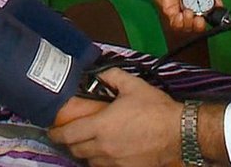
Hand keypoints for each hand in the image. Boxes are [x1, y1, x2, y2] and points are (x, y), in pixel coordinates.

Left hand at [49, 69, 182, 166]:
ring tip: (90, 142)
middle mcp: (103, 148)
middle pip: (76, 150)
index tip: (52, 131)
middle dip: (71, 142)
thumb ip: (111, 76)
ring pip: (89, 161)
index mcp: (100, 126)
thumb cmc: (156, 109)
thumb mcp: (133, 86)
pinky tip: (108, 152)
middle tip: (72, 134)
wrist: (179, 132)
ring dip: (86, 152)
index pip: (68, 134)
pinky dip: (101, 160)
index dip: (56, 134)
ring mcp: (114, 162)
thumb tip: (98, 72)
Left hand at [148, 0, 221, 31]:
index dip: (210, 21)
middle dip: (200, 25)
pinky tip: (180, 13)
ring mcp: (181, 15)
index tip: (211, 17)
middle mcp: (191, 11)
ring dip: (189, 21)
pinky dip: (180, 21)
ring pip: (188, 28)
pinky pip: (178, 26)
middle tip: (199, 18)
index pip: (208, 18)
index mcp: (200, 5)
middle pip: (199, 27)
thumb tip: (221, 6)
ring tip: (188, 11)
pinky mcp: (171, 16)